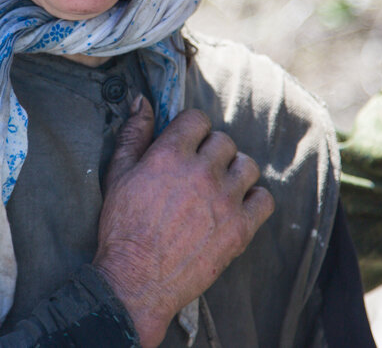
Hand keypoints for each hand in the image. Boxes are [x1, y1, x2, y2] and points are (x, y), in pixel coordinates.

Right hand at [93, 98, 274, 346]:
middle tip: (199, 171)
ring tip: (219, 187)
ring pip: (247, 165)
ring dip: (234, 172)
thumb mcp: (118, 174)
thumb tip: (143, 101)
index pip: (198, 119)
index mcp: (169, 155)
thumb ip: (134, 134)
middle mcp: (201, 172)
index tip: (187, 144)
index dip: (192, 130)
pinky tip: (235, 207)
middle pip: (224, 141)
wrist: (136, 281)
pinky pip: (264, 199)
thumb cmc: (122, 228)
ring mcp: (224, 200)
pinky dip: (254, 200)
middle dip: (211, 151)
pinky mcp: (240, 229)